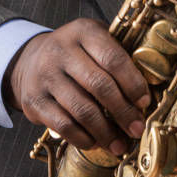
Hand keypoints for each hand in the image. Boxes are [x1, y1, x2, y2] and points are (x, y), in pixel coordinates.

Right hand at [3, 19, 149, 155]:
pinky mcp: (34, 100)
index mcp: (83, 31)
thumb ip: (118, 55)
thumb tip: (147, 92)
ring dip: (105, 132)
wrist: (29, 60)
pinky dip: (83, 138)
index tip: (144, 102)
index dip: (132, 82)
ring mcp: (45, 76)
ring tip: (120, 145)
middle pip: (99, 85)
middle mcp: (61, 50)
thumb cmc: (75, 53)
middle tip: (137, 129)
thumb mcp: (94, 40)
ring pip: (82, 109)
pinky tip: (95, 142)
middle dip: (123, 112)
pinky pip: (63, 125)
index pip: (113, 58)